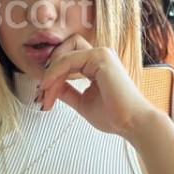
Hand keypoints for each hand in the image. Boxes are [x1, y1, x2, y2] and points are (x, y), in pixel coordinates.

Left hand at [36, 38, 155, 137]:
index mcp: (97, 64)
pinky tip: (49, 86)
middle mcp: (100, 55)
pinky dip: (54, 72)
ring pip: (64, 53)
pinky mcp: (100, 57)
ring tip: (45, 94)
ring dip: (50, 73)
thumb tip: (48, 86)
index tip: (43, 97)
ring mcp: (101, 54)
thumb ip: (66, 91)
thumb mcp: (82, 102)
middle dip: (49, 69)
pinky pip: (68, 59)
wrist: (131, 124)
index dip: (52, 76)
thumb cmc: (114, 116)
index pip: (67, 59)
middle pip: (64, 50)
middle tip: (42, 92)